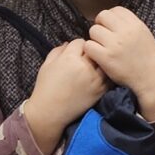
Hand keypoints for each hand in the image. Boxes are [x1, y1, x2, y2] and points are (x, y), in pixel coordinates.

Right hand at [22, 40, 107, 154]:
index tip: (75, 52)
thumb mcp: (47, 65)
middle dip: (90, 53)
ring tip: (93, 67)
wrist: (50, 112)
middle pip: (94, 51)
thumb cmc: (45, 88)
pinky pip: (108, 77)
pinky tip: (98, 77)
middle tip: (85, 59)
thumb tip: (68, 43)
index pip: (80, 42)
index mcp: (69, 58)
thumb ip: (57, 51)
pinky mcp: (100, 90)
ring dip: (99, 63)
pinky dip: (105, 74)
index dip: (77, 46)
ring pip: (104, 62)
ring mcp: (95, 79)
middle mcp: (84, 67)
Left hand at [86, 6, 154, 118]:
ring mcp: (115, 44)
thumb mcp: (144, 34)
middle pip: (102, 16)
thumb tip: (112, 19)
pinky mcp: (106, 57)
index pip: (116, 10)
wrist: (151, 79)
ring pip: (93, 30)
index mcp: (136, 24)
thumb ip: (129, 25)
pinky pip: (89, 46)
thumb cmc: (148, 58)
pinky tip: (98, 56)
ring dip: (95, 38)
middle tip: (103, 36)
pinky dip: (91, 50)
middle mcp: (125, 31)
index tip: (111, 27)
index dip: (111, 18)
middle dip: (101, 25)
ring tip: (102, 47)